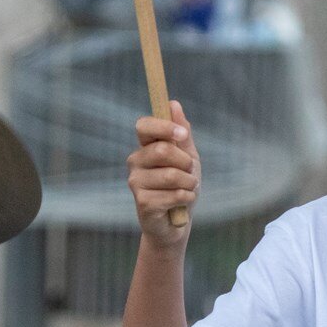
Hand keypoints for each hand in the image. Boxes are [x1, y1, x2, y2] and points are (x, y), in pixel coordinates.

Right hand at [126, 100, 200, 249]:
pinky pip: (174, 194)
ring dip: (190, 183)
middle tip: (190, 173)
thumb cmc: (182, 186)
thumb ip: (181, 133)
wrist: (177, 222)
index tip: (182, 134)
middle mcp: (135, 162)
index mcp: (145, 147)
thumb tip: (173, 104)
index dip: (164, 127)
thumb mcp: (187, 157)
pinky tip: (181, 203)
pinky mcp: (142, 202)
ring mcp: (136, 182)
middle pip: (162, 150)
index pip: (144, 126)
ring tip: (188, 189)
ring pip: (171, 175)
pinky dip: (186, 198)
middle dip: (186, 162)